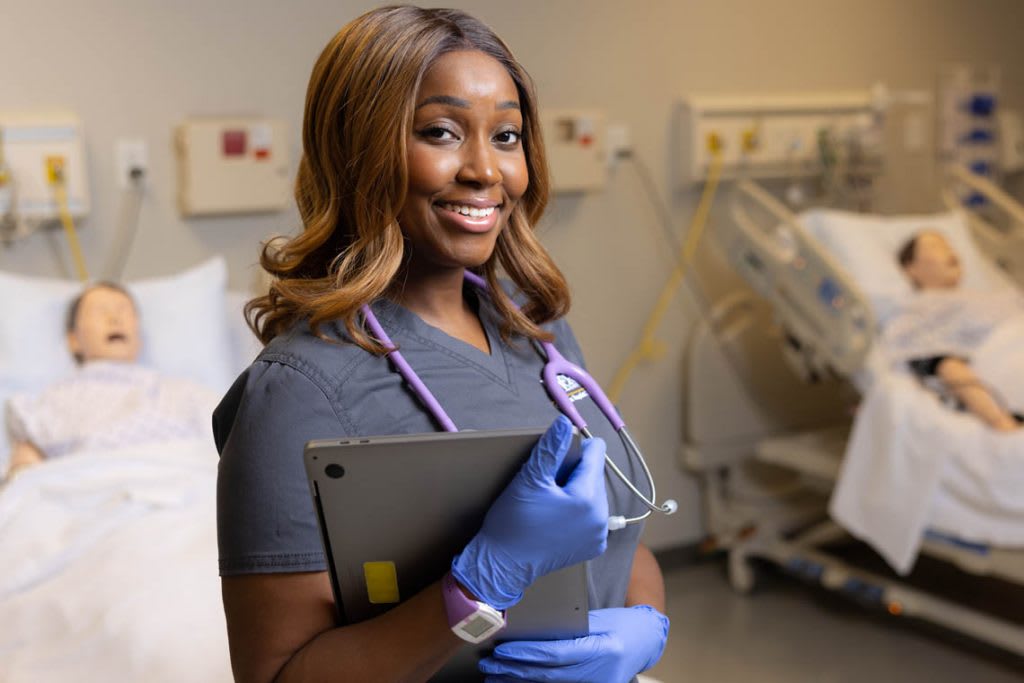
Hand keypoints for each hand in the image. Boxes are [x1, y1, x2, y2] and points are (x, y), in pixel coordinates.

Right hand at [452, 416, 608, 608]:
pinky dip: (579, 510)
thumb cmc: (512, 523)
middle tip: (547, 484)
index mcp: (587, 499)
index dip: (576, 447)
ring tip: (550, 500)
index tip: (557, 456)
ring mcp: (598, 535)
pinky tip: (556, 515)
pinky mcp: (593, 547)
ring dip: (577, 490)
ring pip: (594, 495)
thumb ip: (550, 449)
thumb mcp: (529, 480)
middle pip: (595, 475)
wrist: (503, 565)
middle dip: (575, 472)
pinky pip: (592, 516)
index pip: (596, 454)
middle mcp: (600, 518)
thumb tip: (565, 424)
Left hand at [479, 606, 668, 682]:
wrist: (647, 640)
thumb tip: (532, 630)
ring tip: (496, 676)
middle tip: (490, 664)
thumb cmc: (623, 623)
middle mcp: (601, 671)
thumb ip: (570, 627)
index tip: (503, 650)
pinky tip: (518, 682)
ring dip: (520, 681)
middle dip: (515, 669)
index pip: (556, 653)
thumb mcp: (598, 619)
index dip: (527, 653)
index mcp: (603, 648)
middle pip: (549, 673)